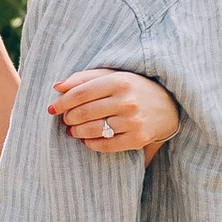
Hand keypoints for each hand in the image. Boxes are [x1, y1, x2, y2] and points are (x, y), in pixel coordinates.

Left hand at [50, 66, 179, 157]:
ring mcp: (133, 121)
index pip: (81, 93)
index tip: (52, 107)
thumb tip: (57, 86)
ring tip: (73, 130)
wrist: (168, 107)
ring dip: (76, 131)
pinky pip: (105, 145)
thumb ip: (85, 78)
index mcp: (120, 81)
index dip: (62, 102)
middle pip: (84, 112)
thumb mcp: (114, 76)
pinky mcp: (137, 139)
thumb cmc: (134, 88)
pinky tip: (86, 139)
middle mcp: (127, 101)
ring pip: (92, 130)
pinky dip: (90, 143)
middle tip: (65, 119)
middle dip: (68, 117)